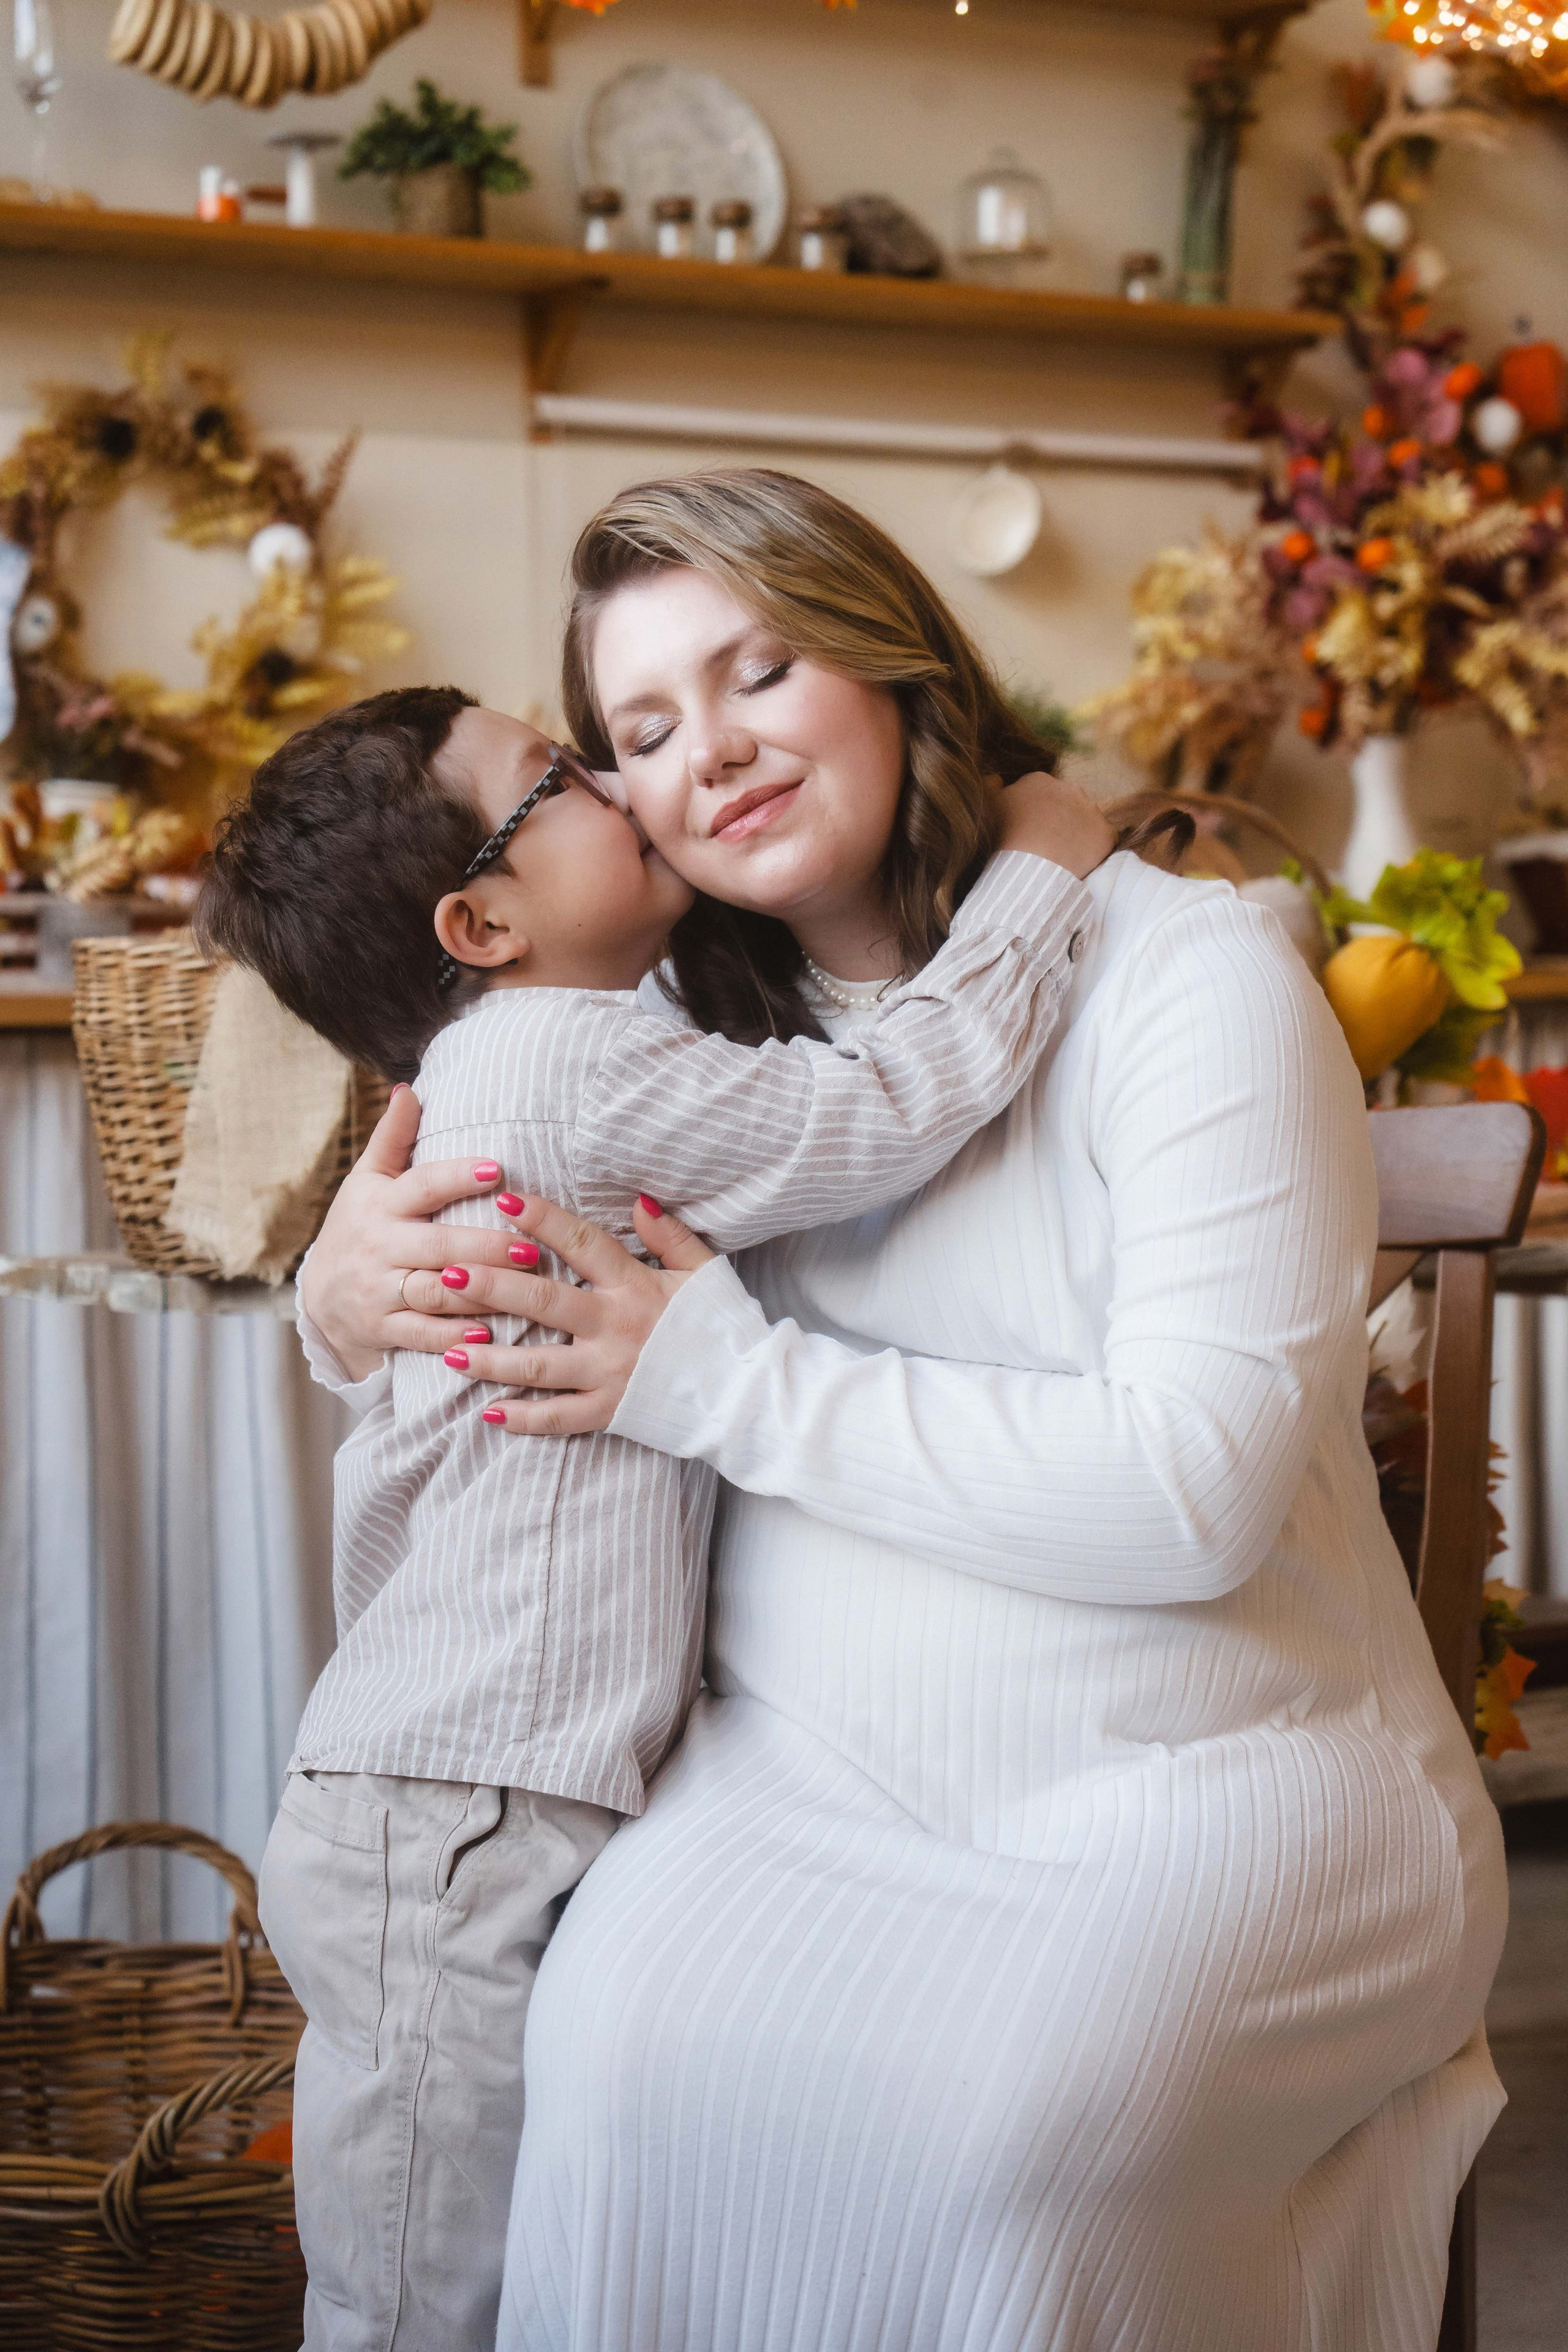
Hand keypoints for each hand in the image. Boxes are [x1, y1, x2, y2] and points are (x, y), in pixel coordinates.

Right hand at [299, 1085, 526, 1379]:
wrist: (320, 1299)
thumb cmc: (359, 1227)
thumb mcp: (367, 1180)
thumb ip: (392, 1137)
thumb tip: (408, 1088)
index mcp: (381, 1205)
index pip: (421, 1186)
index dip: (457, 1177)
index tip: (497, 1169)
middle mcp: (380, 1247)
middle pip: (437, 1245)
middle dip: (484, 1246)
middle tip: (531, 1246)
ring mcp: (380, 1290)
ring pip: (435, 1292)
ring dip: (480, 1292)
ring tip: (523, 1287)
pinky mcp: (384, 1328)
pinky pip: (421, 1334)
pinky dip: (452, 1337)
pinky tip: (487, 1336)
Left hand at [440, 1195, 714, 1435]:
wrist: (748, 1394)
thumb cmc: (725, 1327)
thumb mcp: (704, 1272)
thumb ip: (670, 1235)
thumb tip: (638, 1198)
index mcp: (635, 1286)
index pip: (582, 1244)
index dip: (543, 1219)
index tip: (504, 1199)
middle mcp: (615, 1327)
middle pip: (542, 1301)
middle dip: (490, 1286)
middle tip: (447, 1273)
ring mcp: (610, 1373)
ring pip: (536, 1365)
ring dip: (489, 1357)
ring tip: (448, 1348)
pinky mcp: (610, 1412)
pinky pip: (558, 1418)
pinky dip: (522, 1419)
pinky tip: (487, 1413)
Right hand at [997, 770, 1114, 879]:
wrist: (1029, 870)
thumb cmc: (1003, 839)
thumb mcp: (988, 808)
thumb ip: (991, 788)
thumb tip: (997, 778)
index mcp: (1040, 781)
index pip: (1041, 794)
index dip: (1034, 815)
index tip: (1028, 832)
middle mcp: (1069, 788)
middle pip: (1066, 804)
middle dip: (1059, 820)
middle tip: (1046, 845)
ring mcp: (1091, 810)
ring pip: (1085, 821)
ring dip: (1077, 834)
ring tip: (1062, 857)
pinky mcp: (1106, 834)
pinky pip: (1103, 841)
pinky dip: (1094, 851)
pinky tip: (1079, 863)